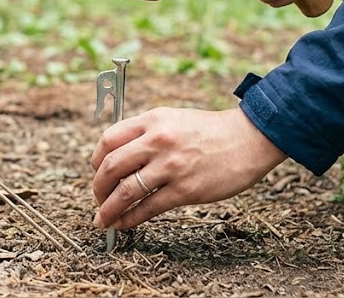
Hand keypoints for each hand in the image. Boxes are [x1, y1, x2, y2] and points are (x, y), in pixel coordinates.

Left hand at [91, 107, 285, 230]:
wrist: (248, 138)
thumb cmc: (211, 130)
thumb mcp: (174, 119)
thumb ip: (147, 133)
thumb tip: (119, 157)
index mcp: (152, 120)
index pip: (108, 139)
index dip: (95, 160)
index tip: (96, 172)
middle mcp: (157, 140)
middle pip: (110, 166)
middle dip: (97, 187)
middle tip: (97, 198)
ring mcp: (170, 166)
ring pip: (124, 191)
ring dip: (108, 209)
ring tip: (103, 220)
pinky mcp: (184, 189)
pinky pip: (146, 208)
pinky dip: (129, 219)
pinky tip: (124, 224)